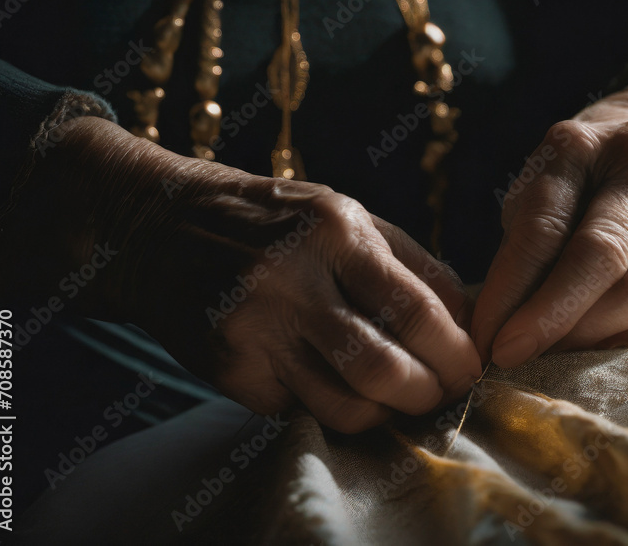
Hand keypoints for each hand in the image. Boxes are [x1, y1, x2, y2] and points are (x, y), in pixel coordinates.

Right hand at [0, 117, 479, 432]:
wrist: (156, 225)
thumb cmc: (272, 218)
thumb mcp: (344, 213)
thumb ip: (411, 261)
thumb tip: (468, 318)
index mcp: (333, 231)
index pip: (416, 309)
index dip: (455, 352)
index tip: (470, 369)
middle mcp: (290, 280)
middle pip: (382, 369)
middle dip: (428, 395)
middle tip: (441, 394)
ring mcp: (252, 329)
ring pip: (343, 407)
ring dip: (385, 414)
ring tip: (397, 399)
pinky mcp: (227, 368)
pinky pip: (300, 408)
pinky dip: (329, 404)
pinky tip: (333, 384)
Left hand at [472, 92, 627, 367]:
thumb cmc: (572, 187)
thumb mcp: (534, 200)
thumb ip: (522, 254)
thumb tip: (498, 334)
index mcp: (579, 144)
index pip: (543, 227)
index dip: (512, 290)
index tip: (487, 341)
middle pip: (602, 254)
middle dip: (553, 316)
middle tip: (513, 356)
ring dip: (593, 334)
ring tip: (554, 356)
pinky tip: (598, 348)